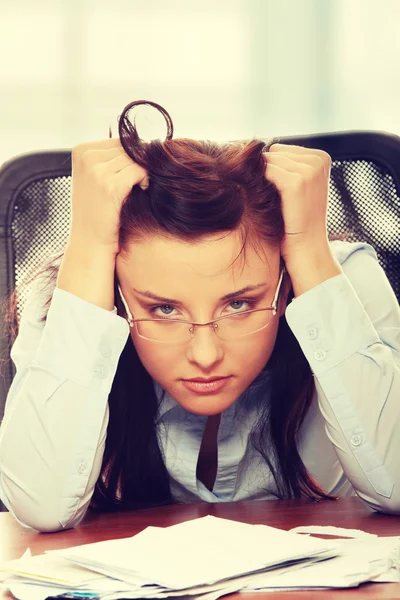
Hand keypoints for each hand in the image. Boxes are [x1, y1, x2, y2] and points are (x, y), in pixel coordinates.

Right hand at [69, 138, 148, 254]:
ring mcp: (97, 171)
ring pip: (136, 160)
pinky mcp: (110, 186)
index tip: (126, 178)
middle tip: (134, 187)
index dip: (131, 159)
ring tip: (135, 191)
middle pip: (129, 149)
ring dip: (142, 175)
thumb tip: (145, 142)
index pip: (120, 141)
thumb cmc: (98, 211)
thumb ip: (111, 157)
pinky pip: (140, 171)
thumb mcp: (95, 177)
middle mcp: (86, 157)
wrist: (90, 242)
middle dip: (137, 166)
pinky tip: (141, 193)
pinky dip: (145, 181)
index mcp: (81, 150)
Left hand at [264, 143, 341, 295]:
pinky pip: (267, 172)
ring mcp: (309, 170)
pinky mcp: (297, 182)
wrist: (306, 247)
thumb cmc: (298, 219)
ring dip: (265, 182)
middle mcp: (318, 160)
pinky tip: (268, 201)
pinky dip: (262, 185)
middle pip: (274, 154)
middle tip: (276, 200)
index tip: (281, 193)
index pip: (281, 150)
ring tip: (275, 202)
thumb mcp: (299, 187)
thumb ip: (285, 165)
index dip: (272, 171)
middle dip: (268, 174)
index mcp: (322, 157)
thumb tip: (253, 150)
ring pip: (269, 163)